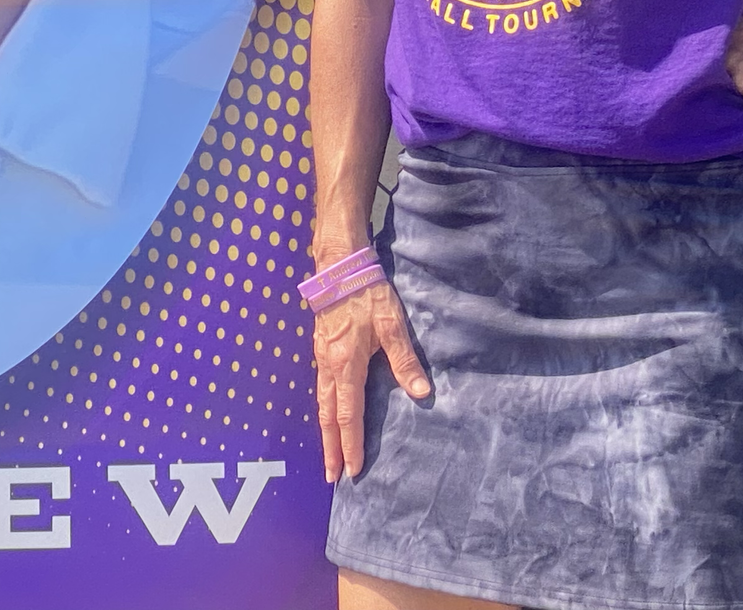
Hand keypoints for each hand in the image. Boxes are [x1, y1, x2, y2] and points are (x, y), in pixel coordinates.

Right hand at [314, 276, 430, 482]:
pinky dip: (324, 409)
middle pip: (328, 415)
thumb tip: (421, 393)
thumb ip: (404, 360)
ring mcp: (321, 357)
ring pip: (321, 402)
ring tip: (329, 453)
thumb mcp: (391, 325)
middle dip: (330, 447)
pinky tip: (329, 413)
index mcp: (346, 365)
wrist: (338, 266)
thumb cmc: (366, 294)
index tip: (353, 470)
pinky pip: (321, 387)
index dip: (351, 444)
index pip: (348, 415)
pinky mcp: (321, 348)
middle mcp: (329, 366)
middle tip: (332, 475)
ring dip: (325, 430)